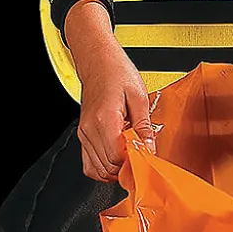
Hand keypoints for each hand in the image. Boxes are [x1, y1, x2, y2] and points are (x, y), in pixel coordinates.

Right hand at [75, 40, 154, 181]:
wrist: (98, 61)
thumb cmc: (116, 73)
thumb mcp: (139, 97)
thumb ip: (144, 126)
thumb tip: (149, 148)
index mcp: (105, 118)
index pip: (116, 157)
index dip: (132, 162)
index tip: (144, 156)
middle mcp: (90, 128)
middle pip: (106, 167)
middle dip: (125, 168)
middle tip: (139, 156)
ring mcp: (84, 133)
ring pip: (97, 169)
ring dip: (115, 170)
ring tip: (129, 157)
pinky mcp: (83, 134)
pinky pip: (89, 163)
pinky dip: (102, 168)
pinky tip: (116, 160)